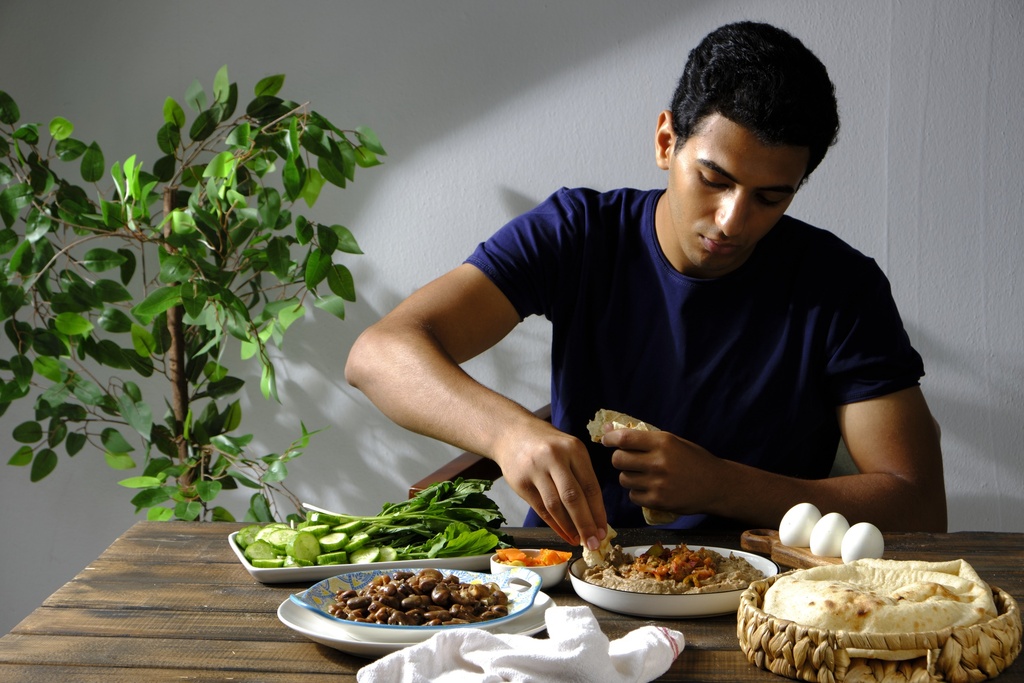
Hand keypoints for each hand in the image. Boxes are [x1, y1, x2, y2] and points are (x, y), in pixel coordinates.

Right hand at [492, 423, 607, 549]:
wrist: (512, 433)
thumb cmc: (547, 445)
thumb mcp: (569, 450)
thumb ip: (581, 475)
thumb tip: (595, 514)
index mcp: (574, 449)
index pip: (590, 486)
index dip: (598, 512)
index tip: (603, 531)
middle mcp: (555, 458)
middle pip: (573, 497)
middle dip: (585, 524)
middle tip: (594, 543)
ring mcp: (536, 470)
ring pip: (555, 506)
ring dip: (569, 527)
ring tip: (578, 541)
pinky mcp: (521, 482)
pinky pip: (541, 508)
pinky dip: (554, 524)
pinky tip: (563, 533)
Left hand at [601, 427, 721, 515]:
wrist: (717, 486)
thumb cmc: (694, 460)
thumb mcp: (673, 441)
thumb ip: (643, 437)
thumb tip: (609, 430)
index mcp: (663, 442)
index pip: (625, 438)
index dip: (610, 438)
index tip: (606, 440)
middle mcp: (659, 462)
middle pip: (618, 460)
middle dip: (619, 459)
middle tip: (628, 460)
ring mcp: (658, 483)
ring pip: (624, 479)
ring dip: (629, 476)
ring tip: (643, 475)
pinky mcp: (658, 501)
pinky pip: (633, 496)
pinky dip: (637, 492)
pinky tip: (650, 488)